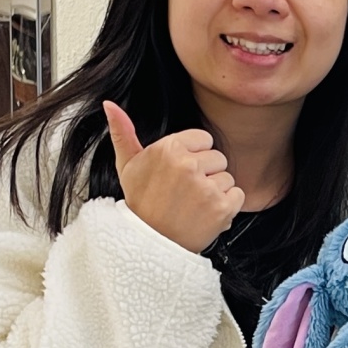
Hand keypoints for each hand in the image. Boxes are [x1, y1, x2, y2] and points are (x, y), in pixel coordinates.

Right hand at [104, 101, 242, 255]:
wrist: (148, 244)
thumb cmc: (140, 203)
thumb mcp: (127, 165)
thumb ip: (123, 132)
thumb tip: (109, 104)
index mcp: (168, 148)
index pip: (204, 139)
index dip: (194, 156)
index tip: (180, 174)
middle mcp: (188, 164)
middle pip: (218, 157)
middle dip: (206, 173)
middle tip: (185, 192)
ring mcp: (206, 186)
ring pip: (227, 177)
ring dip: (215, 191)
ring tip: (193, 204)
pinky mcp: (221, 207)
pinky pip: (237, 195)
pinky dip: (227, 206)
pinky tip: (205, 213)